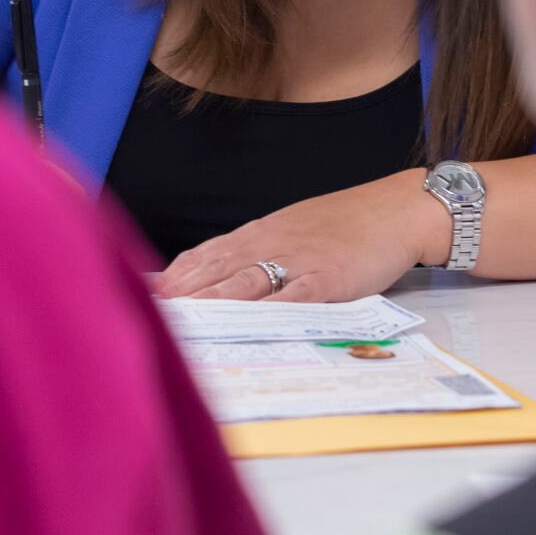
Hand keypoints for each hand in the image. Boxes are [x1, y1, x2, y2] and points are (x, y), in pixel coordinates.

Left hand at [153, 169, 450, 302]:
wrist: (395, 209)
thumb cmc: (343, 223)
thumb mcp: (290, 230)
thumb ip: (252, 252)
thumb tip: (211, 274)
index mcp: (258, 234)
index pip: (204, 255)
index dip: (171, 277)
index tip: (139, 292)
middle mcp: (269, 245)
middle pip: (214, 272)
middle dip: (178, 295)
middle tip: (142, 312)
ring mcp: (298, 261)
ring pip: (244, 284)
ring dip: (208, 304)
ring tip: (178, 321)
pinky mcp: (327, 278)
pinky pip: (294, 298)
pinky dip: (267, 312)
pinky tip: (247, 325)